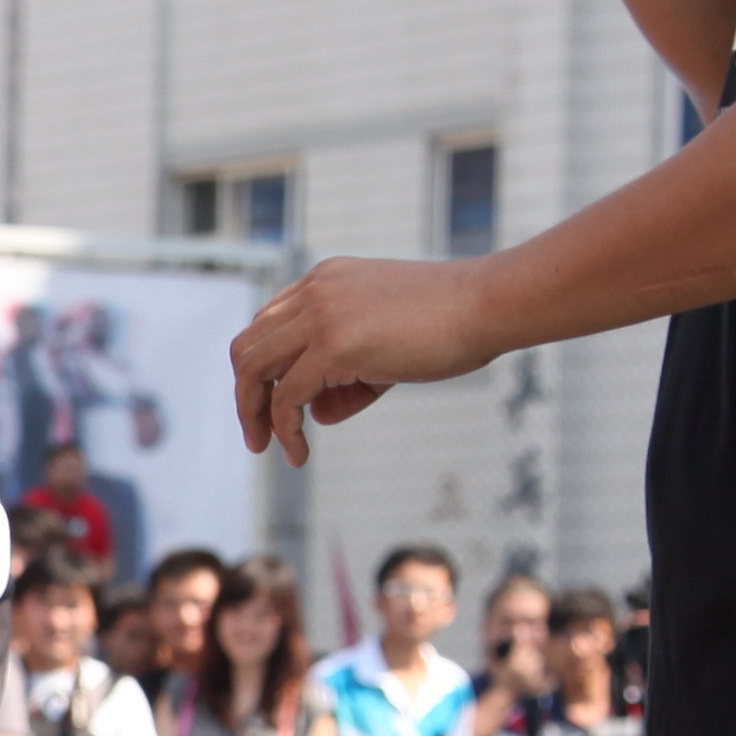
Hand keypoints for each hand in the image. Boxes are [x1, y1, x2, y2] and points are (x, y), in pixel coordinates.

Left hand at [231, 253, 504, 459]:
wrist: (489, 303)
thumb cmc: (452, 324)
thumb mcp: (387, 349)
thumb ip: (348, 379)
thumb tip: (317, 416)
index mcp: (323, 281)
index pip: (267, 325)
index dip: (265, 369)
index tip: (277, 404)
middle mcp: (313, 292)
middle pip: (247, 346)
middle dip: (245, 395)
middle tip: (258, 436)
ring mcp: (319, 315)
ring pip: (252, 369)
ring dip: (253, 414)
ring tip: (268, 447)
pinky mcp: (333, 344)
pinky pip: (287, 396)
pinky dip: (284, 429)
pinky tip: (299, 453)